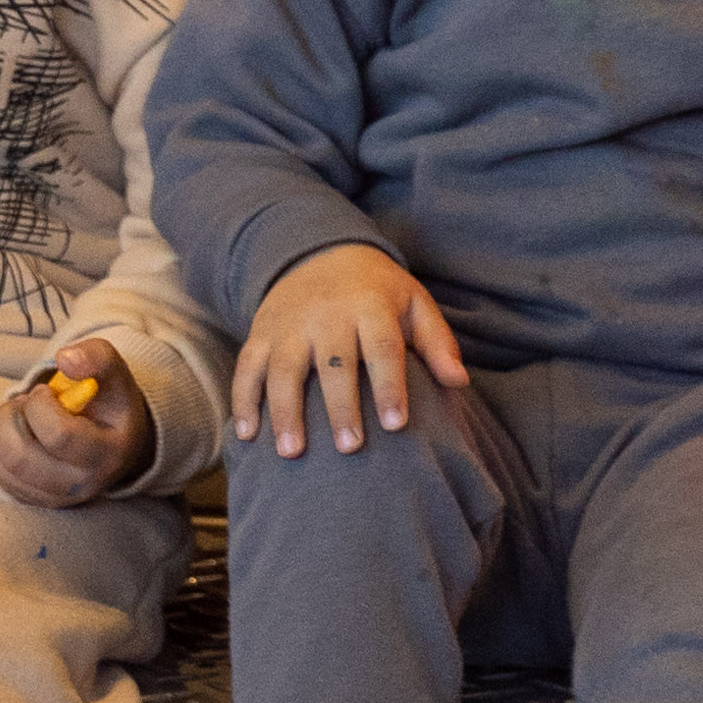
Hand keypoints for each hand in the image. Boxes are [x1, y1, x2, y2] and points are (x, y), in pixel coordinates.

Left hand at [0, 337, 153, 505]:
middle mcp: (83, 484)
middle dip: (11, 417)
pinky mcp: (36, 499)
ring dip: (0, 429)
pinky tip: (17, 432)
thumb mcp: (113, 372)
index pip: (58, 436)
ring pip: (4, 465)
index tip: (45, 392)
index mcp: (107, 452)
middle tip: (25, 402)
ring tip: (20, 415)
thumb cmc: (110, 402)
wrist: (116, 439)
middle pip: (22, 457)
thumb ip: (95, 356)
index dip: (40, 406)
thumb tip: (64, 360)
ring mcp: (57, 497)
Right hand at [228, 246, 468, 457]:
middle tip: (349, 448)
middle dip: (339, 406)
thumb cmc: (377, 290)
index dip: (389, 386)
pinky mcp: (261, 332)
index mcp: (369, 306)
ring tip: (292, 452)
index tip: (396, 425)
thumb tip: (459, 382)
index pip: (381, 348)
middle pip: (333, 363)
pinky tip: (246, 436)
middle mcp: (327, 315)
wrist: (319, 250)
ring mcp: (289, 324)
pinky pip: (247, 367)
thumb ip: (437, 342)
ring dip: (285, 411)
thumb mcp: (413, 302)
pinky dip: (243, 400)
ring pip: (284, 368)